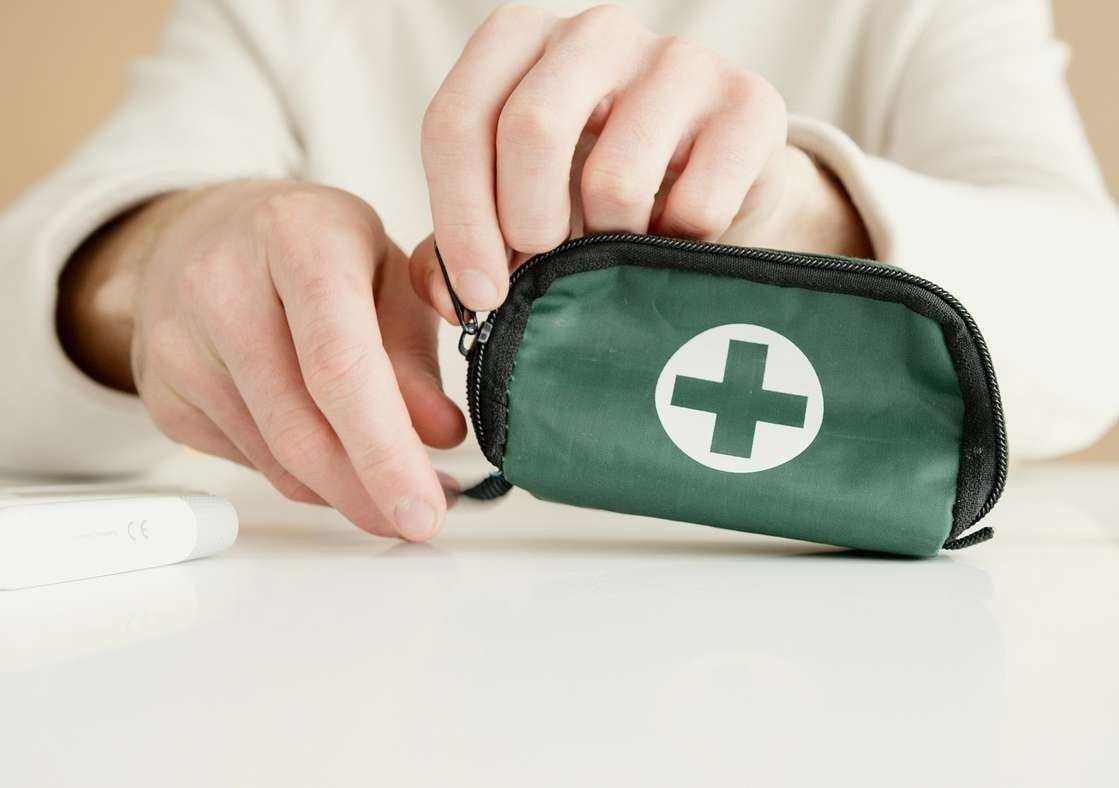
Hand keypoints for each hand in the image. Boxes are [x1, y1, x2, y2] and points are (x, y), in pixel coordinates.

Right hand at [58, 180, 465, 539]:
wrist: (200, 231)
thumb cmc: (311, 248)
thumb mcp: (385, 271)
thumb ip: (414, 353)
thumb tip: (440, 436)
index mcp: (297, 237)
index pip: (340, 363)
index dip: (385, 449)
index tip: (424, 505)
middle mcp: (222, 286)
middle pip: (301, 428)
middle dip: (369, 492)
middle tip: (420, 518)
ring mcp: (178, 343)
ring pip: (276, 459)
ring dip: (345, 491)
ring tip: (394, 491)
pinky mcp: (161, 392)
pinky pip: (251, 462)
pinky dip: (305, 477)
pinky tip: (337, 459)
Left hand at [413, 4, 870, 321]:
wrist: (714, 182)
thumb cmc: (592, 195)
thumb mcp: (515, 207)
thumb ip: (463, 245)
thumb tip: (450, 294)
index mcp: (521, 41)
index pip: (458, 121)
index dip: (458, 219)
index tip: (480, 296)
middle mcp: (598, 32)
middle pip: (532, 128)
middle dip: (525, 224)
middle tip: (542, 269)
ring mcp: (680, 59)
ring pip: (616, 178)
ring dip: (608, 246)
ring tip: (616, 249)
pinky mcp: (751, 102)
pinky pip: (697, 206)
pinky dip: (676, 247)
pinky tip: (673, 240)